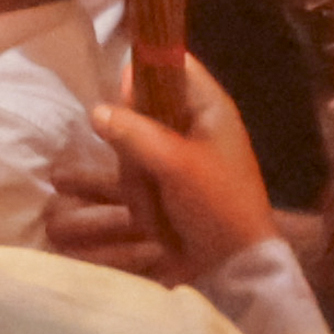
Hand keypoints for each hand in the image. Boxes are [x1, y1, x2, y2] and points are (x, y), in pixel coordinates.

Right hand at [52, 59, 277, 281]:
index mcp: (208, 108)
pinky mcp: (169, 185)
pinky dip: (135, 195)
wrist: (237, 269)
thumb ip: (134, 134)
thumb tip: (96, 110)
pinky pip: (136, 175)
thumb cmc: (217, 207)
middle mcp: (193, 125)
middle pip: (143, 108)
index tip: (123, 103)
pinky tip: (145, 216)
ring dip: (133, 178)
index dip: (144, 74)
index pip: (171, 64)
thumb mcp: (175, 166)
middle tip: (139, 171)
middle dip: (132, 146)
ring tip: (138, 202)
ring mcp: (179, 157)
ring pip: (134, 146)